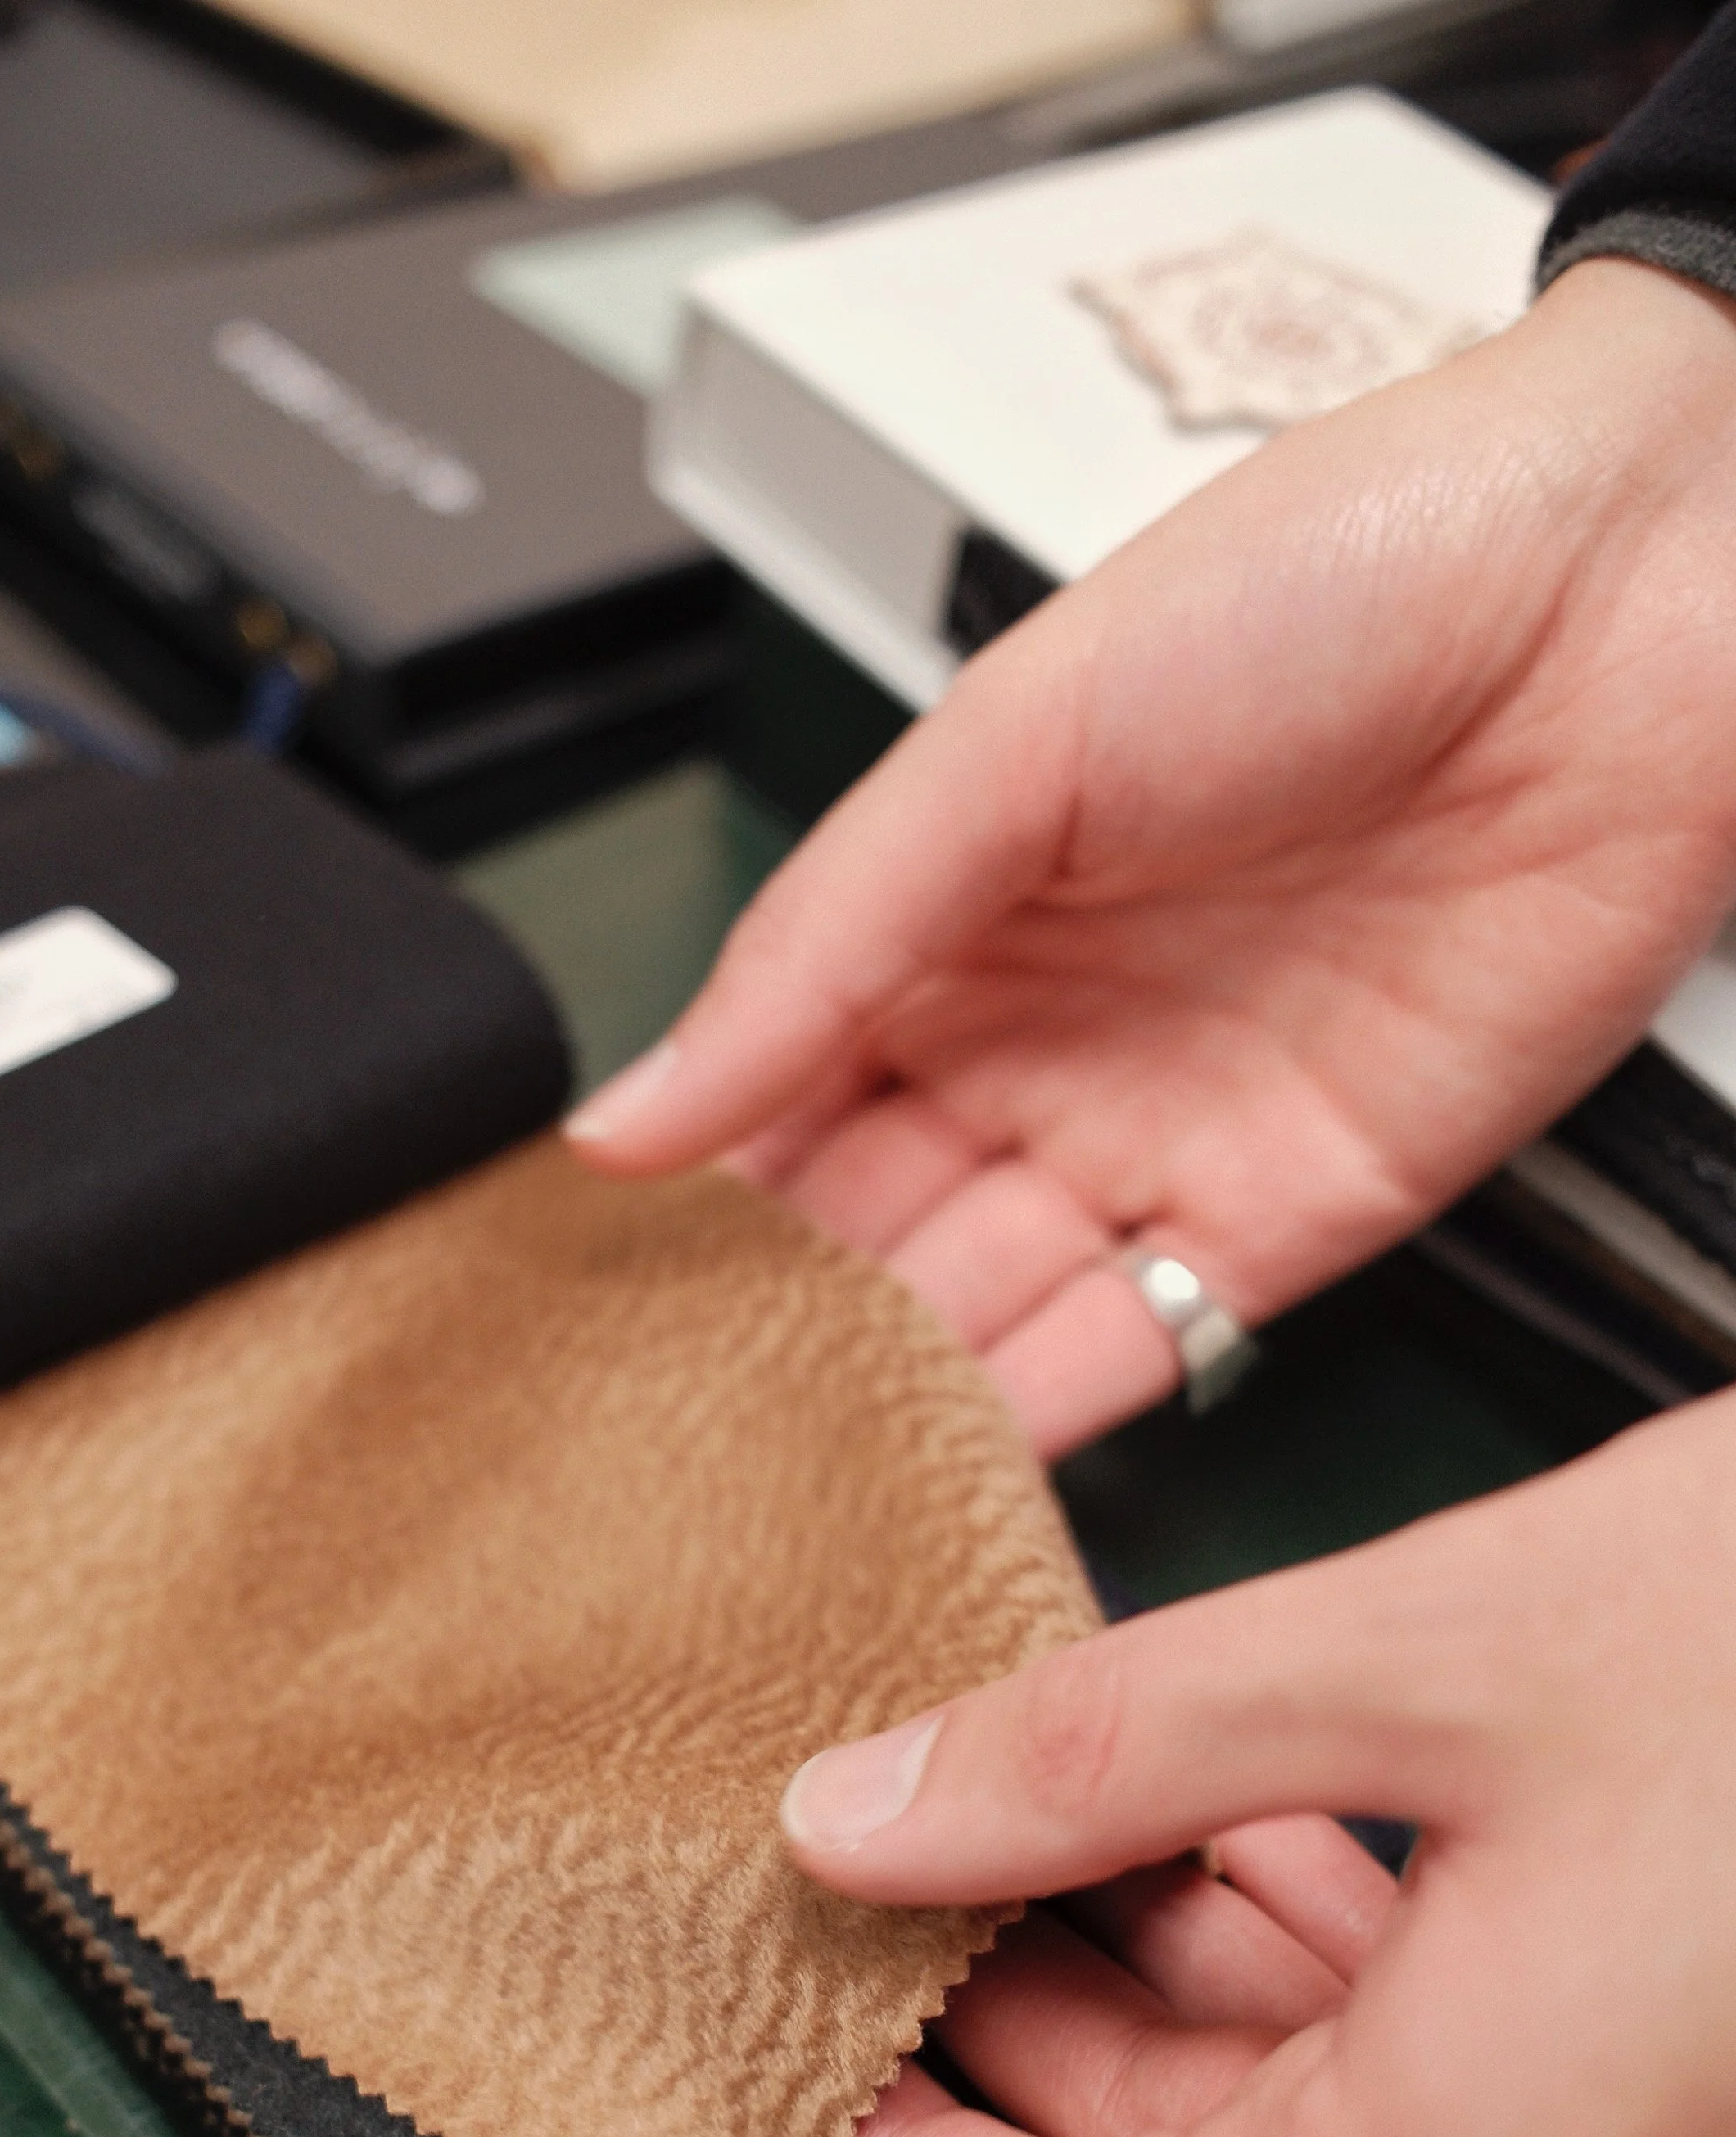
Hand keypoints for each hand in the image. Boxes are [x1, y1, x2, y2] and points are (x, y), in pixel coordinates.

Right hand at [570, 260, 1735, 1454]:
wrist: (1629, 591)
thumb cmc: (1334, 577)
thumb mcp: (1011, 740)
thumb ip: (823, 945)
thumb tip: (635, 1110)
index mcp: (948, 912)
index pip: (774, 1093)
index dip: (684, 1197)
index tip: (579, 1302)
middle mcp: (1043, 1040)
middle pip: (867, 1227)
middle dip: (768, 1329)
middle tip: (653, 1435)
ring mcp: (1163, 1135)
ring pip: (983, 1310)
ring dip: (883, 1398)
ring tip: (762, 1486)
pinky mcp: (1295, 1216)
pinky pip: (1142, 1350)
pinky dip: (1041, 1425)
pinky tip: (936, 1480)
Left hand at [775, 1392, 1735, 2136]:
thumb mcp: (1432, 1642)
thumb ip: (1112, 1748)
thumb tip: (869, 1816)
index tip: (825, 2087)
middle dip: (1060, 2037)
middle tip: (941, 1868)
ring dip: (1215, 1989)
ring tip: (1107, 1807)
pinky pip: (1499, 2103)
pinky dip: (1372, 1982)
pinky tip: (1301, 1827)